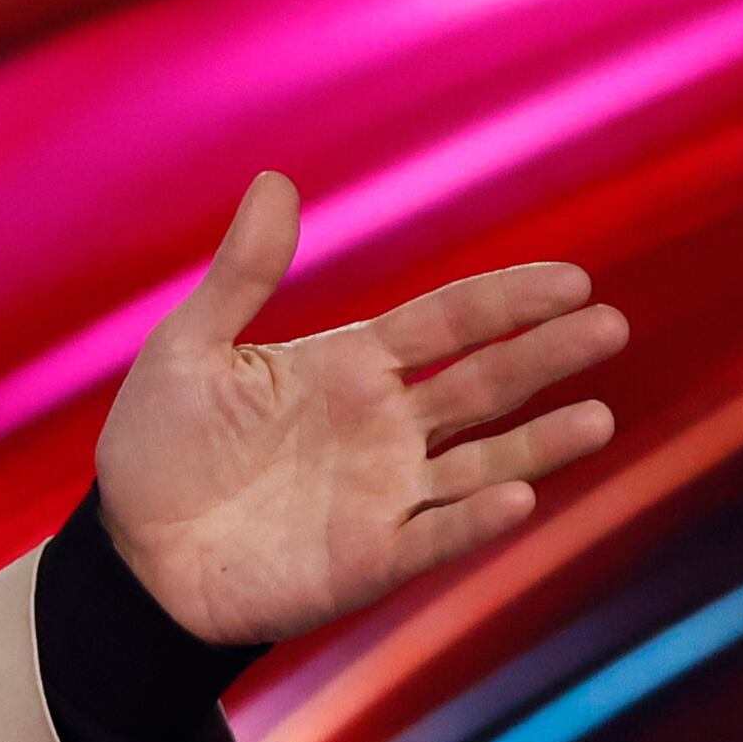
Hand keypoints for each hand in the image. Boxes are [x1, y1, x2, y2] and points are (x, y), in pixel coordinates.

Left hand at [94, 171, 626, 646]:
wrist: (131, 551)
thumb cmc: (159, 446)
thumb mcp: (189, 348)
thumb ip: (241, 274)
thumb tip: (275, 181)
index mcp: (351, 367)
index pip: (447, 324)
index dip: (506, 302)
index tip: (571, 279)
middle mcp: (385, 428)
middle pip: (483, 385)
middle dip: (545, 357)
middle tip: (611, 325)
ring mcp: (385, 495)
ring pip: (482, 464)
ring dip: (541, 444)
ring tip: (598, 417)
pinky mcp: (369, 560)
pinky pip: (433, 538)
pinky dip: (475, 522)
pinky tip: (519, 498)